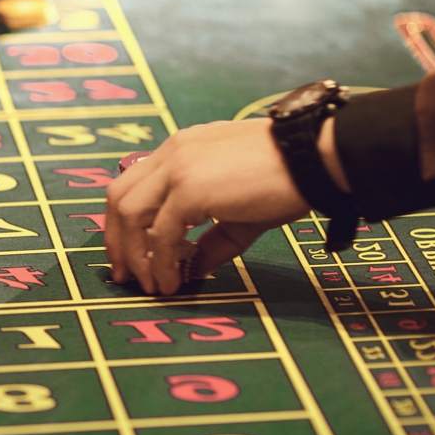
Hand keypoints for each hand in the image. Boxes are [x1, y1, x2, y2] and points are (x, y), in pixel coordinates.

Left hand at [104, 118, 338, 294]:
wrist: (317, 158)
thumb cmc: (288, 179)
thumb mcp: (241, 212)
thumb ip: (212, 239)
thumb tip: (193, 271)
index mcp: (181, 150)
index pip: (133, 184)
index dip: (123, 222)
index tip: (129, 254)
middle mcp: (173, 153)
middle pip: (119, 198)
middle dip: (116, 240)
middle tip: (125, 275)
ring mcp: (178, 168)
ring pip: (130, 214)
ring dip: (134, 254)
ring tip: (150, 284)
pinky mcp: (190, 188)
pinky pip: (160, 232)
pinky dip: (160, 261)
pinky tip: (171, 281)